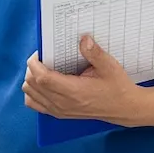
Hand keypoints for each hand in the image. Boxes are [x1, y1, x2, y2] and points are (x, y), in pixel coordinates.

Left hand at [22, 35, 143, 125]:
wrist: (124, 108)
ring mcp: (59, 110)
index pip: (41, 78)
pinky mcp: (59, 114)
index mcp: (74, 91)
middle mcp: (63, 103)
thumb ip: (95, 53)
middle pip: (32, 85)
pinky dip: (33, 93)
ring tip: (43, 69)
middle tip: (43, 58)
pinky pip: (34, 104)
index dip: (35, 63)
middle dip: (32, 68)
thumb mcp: (110, 67)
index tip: (40, 53)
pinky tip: (45, 84)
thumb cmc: (117, 87)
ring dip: (32, 80)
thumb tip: (83, 39)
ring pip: (29, 94)